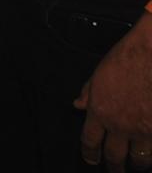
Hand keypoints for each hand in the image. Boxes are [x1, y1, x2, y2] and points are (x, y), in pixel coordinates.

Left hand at [75, 13, 151, 171]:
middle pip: (114, 155)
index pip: (89, 141)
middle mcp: (120, 125)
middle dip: (113, 166)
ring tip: (135, 166)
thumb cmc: (127, 59)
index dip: (89, 153)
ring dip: (136, 164)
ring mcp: (143, 129)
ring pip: (139, 159)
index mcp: (100, 111)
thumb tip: (78, 104)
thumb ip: (88, 93)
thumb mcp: (98, 74)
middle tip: (114, 170)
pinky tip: (151, 155)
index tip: (91, 159)